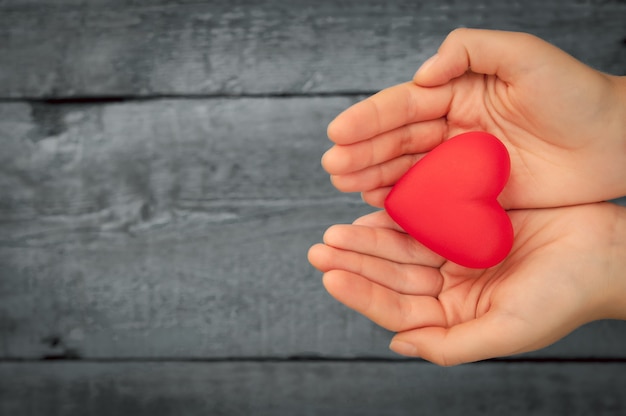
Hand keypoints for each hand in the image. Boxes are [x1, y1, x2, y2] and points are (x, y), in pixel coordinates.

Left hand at [308, 203, 625, 365]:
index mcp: (455, 318)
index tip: (330, 275)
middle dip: (355, 263)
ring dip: (367, 239)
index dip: (362, 293)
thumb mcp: (510, 329)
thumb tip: (397, 345)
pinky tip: (371, 209)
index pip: (396, 310)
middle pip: (390, 277)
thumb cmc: (565, 295)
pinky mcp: (465, 224)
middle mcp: (449, 289)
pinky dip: (396, 215)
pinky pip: (422, 219)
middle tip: (321, 247)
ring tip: (336, 231)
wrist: (607, 251)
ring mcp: (454, 255)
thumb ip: (452, 345)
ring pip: (399, 248)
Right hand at [322, 29, 625, 208]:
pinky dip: (402, 200)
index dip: (369, 118)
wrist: (614, 142)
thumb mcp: (524, 55)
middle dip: (362, 152)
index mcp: (458, 91)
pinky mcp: (473, 192)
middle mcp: (453, 126)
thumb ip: (469, 50)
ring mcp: (460, 161)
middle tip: (333, 167)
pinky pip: (430, 197)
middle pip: (397, 139)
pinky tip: (377, 203)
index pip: (404, 104)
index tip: (338, 132)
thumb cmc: (574, 93)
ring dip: (373, 176)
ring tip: (345, 185)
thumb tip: (421, 76)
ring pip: (406, 169)